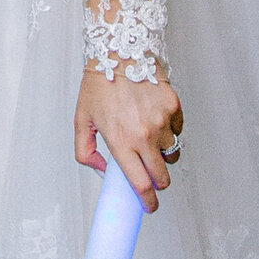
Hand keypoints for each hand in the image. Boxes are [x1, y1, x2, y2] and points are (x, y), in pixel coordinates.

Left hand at [76, 63, 182, 205]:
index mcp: (121, 141)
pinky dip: (169, 132)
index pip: (140, 184)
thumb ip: (85, 151)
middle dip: (157, 183)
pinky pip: (177, 131)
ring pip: (171, 154)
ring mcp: (162, 121)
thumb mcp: (82, 120)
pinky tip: (154, 119)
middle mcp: (145, 135)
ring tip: (147, 139)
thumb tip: (102, 171)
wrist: (119, 51)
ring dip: (162, 154)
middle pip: (162, 177)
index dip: (147, 201)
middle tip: (150, 178)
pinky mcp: (174, 107)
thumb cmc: (99, 85)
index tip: (149, 206)